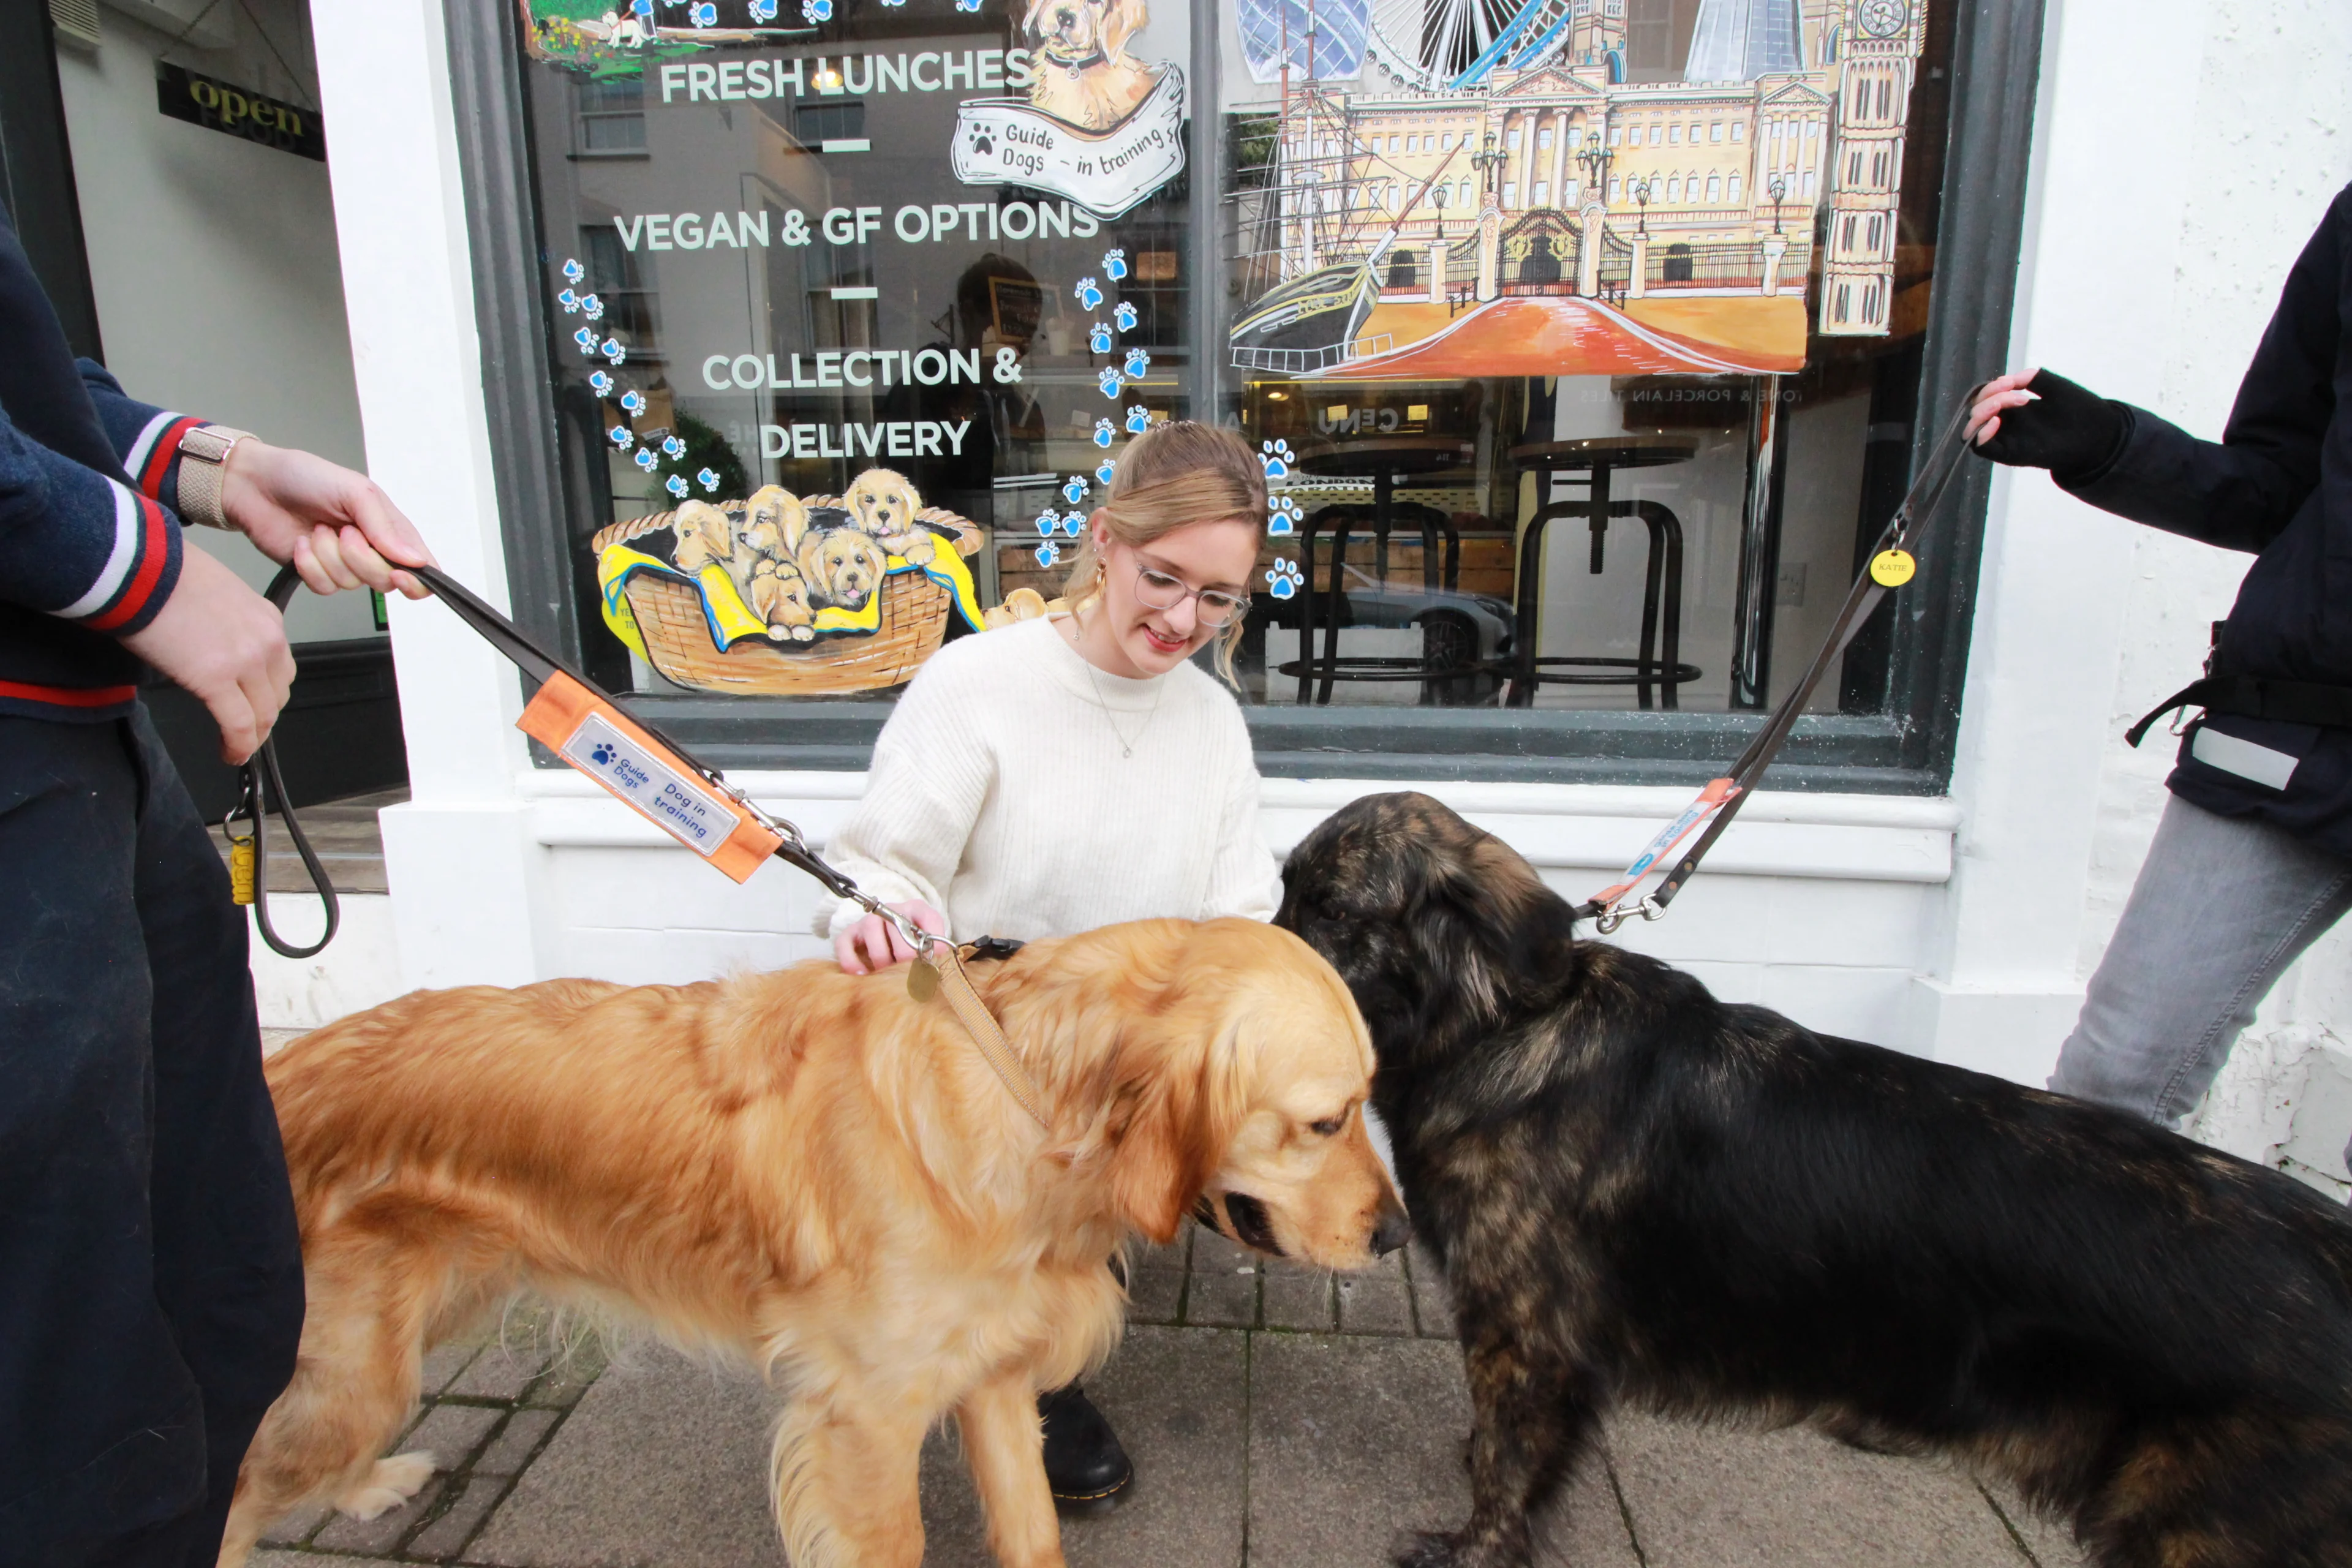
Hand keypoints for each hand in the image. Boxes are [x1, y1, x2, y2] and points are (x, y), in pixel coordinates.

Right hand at [120, 545, 294, 763]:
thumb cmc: (163, 575)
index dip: (268, 694)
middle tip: (244, 732)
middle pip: (277, 695)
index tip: (256, 708)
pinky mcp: (216, 680)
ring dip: (251, 736)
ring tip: (235, 747)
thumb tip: (218, 650)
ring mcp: (245, 661)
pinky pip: (238, 726)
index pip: (281, 669)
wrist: (138, 567)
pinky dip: (238, 746)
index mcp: (267, 619)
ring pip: (263, 714)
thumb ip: (229, 627)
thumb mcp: (216, 597)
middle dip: (262, 718)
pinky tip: (229, 754)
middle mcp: (267, 640)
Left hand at [217, 440, 438, 598]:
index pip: (423, 567)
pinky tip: (303, 543)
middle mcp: (372, 550)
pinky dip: (309, 565)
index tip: (400, 574)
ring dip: (329, 555)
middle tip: (343, 531)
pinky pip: (324, 587)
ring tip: (317, 529)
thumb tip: (415, 560)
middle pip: (386, 581)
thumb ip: (386, 527)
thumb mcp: (355, 491)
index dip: (418, 579)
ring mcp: (344, 564)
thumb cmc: (306, 476)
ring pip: (352, 584)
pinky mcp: (317, 573)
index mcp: (391, 528)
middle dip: (360, 558)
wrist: (255, 484)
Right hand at [835, 900, 946, 974]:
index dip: (933, 943)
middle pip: (899, 930)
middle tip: (907, 974)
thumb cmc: (909, 946)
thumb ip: (934, 949)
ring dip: (881, 959)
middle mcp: (892, 910)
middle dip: (904, 957)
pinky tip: (863, 974)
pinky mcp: (849, 933)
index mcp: (917, 909)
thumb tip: (937, 959)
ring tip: (887, 974)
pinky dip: (852, 962)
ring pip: (872, 933)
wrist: (883, 940)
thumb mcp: (926, 945)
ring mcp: (869, 920)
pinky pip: (844, 944)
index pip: (930, 919)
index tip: (933, 961)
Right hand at [1967, 368, 2127, 476]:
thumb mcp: (2057, 388)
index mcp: (2015, 407)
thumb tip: (2012, 378)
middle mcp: (2007, 423)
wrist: (2099, 435)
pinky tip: (1995, 421)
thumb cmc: (2081, 412)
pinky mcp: (2010, 454)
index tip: (2011, 381)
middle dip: (1988, 396)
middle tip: (2013, 390)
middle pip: (1976, 410)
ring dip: (1981, 412)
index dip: (1992, 387)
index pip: (1987, 397)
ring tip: (2002, 405)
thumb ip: (2035, 379)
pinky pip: (1982, 449)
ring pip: (1973, 428)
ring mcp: (2007, 438)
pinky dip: (1981, 435)